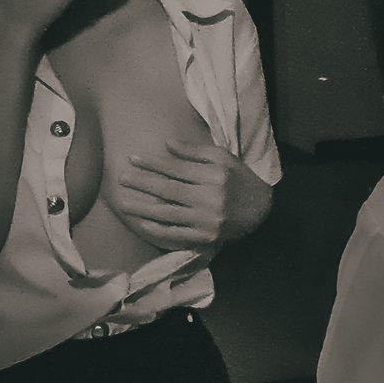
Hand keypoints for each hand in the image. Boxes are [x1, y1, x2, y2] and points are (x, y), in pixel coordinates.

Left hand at [116, 140, 272, 251]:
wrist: (262, 211)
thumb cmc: (240, 179)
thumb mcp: (223, 158)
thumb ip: (194, 152)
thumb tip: (167, 144)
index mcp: (214, 176)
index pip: (176, 169)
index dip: (153, 163)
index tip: (133, 159)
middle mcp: (210, 198)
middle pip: (168, 190)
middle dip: (142, 184)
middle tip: (121, 178)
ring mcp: (207, 221)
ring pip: (168, 213)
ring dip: (143, 208)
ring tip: (123, 203)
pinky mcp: (206, 238)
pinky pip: (177, 235)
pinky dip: (158, 230)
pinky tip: (142, 224)